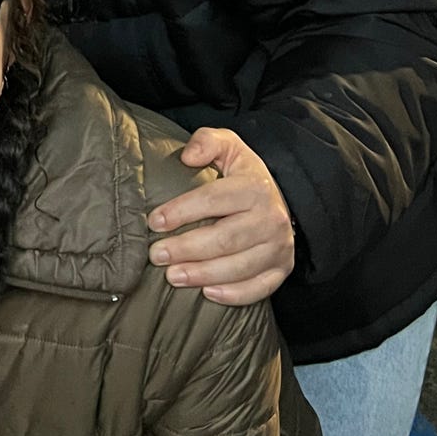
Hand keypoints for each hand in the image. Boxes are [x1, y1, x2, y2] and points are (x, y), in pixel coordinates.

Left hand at [147, 128, 294, 305]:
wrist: (280, 199)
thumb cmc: (243, 175)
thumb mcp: (228, 147)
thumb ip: (207, 141)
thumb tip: (188, 156)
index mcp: (254, 187)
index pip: (213, 200)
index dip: (181, 211)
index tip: (154, 221)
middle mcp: (271, 218)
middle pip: (224, 238)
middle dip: (186, 248)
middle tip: (157, 255)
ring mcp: (279, 246)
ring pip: (239, 267)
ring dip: (203, 274)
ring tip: (173, 276)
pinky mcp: (282, 268)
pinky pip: (260, 287)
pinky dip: (234, 294)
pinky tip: (208, 293)